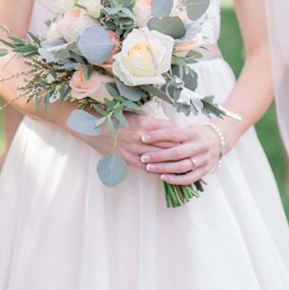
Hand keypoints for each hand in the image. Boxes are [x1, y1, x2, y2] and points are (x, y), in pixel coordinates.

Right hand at [87, 118, 221, 184]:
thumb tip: (169, 128)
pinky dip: (157, 170)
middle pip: (167, 145)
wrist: (92, 126)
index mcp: (145, 123)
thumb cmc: (115, 118)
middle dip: (182, 150)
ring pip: (158, 158)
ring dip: (172, 163)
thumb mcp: (135, 115)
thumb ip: (152, 123)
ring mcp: (134, 149)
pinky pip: (145, 167)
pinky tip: (166, 174)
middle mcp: (142, 136)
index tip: (193, 140)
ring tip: (186, 167)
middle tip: (196, 155)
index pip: (170, 131)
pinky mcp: (127, 158)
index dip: (182, 136)